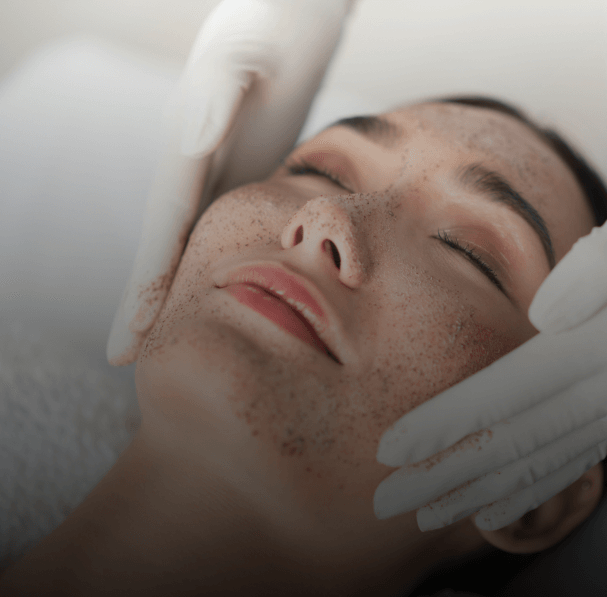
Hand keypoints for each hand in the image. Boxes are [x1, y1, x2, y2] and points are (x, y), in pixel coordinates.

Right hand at [106, 0, 353, 364]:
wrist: (288, 20)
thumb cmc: (268, 32)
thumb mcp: (243, 58)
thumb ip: (218, 97)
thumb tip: (191, 145)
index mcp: (188, 154)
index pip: (163, 235)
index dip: (144, 290)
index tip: (126, 343)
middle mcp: (196, 170)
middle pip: (167, 247)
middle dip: (146, 303)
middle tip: (126, 360)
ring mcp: (221, 171)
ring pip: (195, 242)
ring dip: (179, 289)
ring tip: (164, 337)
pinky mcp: (247, 168)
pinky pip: (230, 225)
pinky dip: (222, 262)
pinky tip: (224, 288)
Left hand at [373, 122, 606, 530]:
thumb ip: (605, 260)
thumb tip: (543, 315)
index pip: (511, 391)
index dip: (449, 423)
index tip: (393, 449)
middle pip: (519, 442)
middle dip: (450, 475)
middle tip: (390, 505)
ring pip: (546, 460)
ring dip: (483, 491)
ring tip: (431, 515)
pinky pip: (579, 455)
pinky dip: (535, 487)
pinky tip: (501, 507)